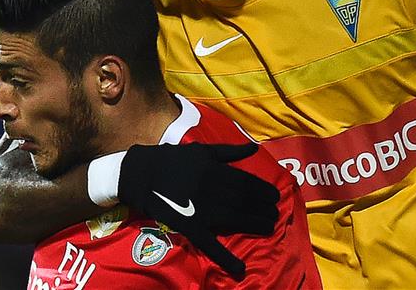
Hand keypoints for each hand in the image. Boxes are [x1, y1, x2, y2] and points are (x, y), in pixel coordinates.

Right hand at [118, 142, 279, 276]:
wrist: (139, 173)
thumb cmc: (170, 159)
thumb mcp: (200, 150)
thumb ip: (228, 151)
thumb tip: (253, 148)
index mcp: (214, 170)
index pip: (247, 182)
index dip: (264, 190)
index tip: (276, 197)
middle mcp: (211, 189)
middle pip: (245, 201)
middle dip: (264, 208)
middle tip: (275, 213)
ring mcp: (200, 209)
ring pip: (235, 219)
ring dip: (255, 224)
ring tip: (269, 227)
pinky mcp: (188, 226)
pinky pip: (209, 244)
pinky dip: (224, 258)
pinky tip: (240, 269)